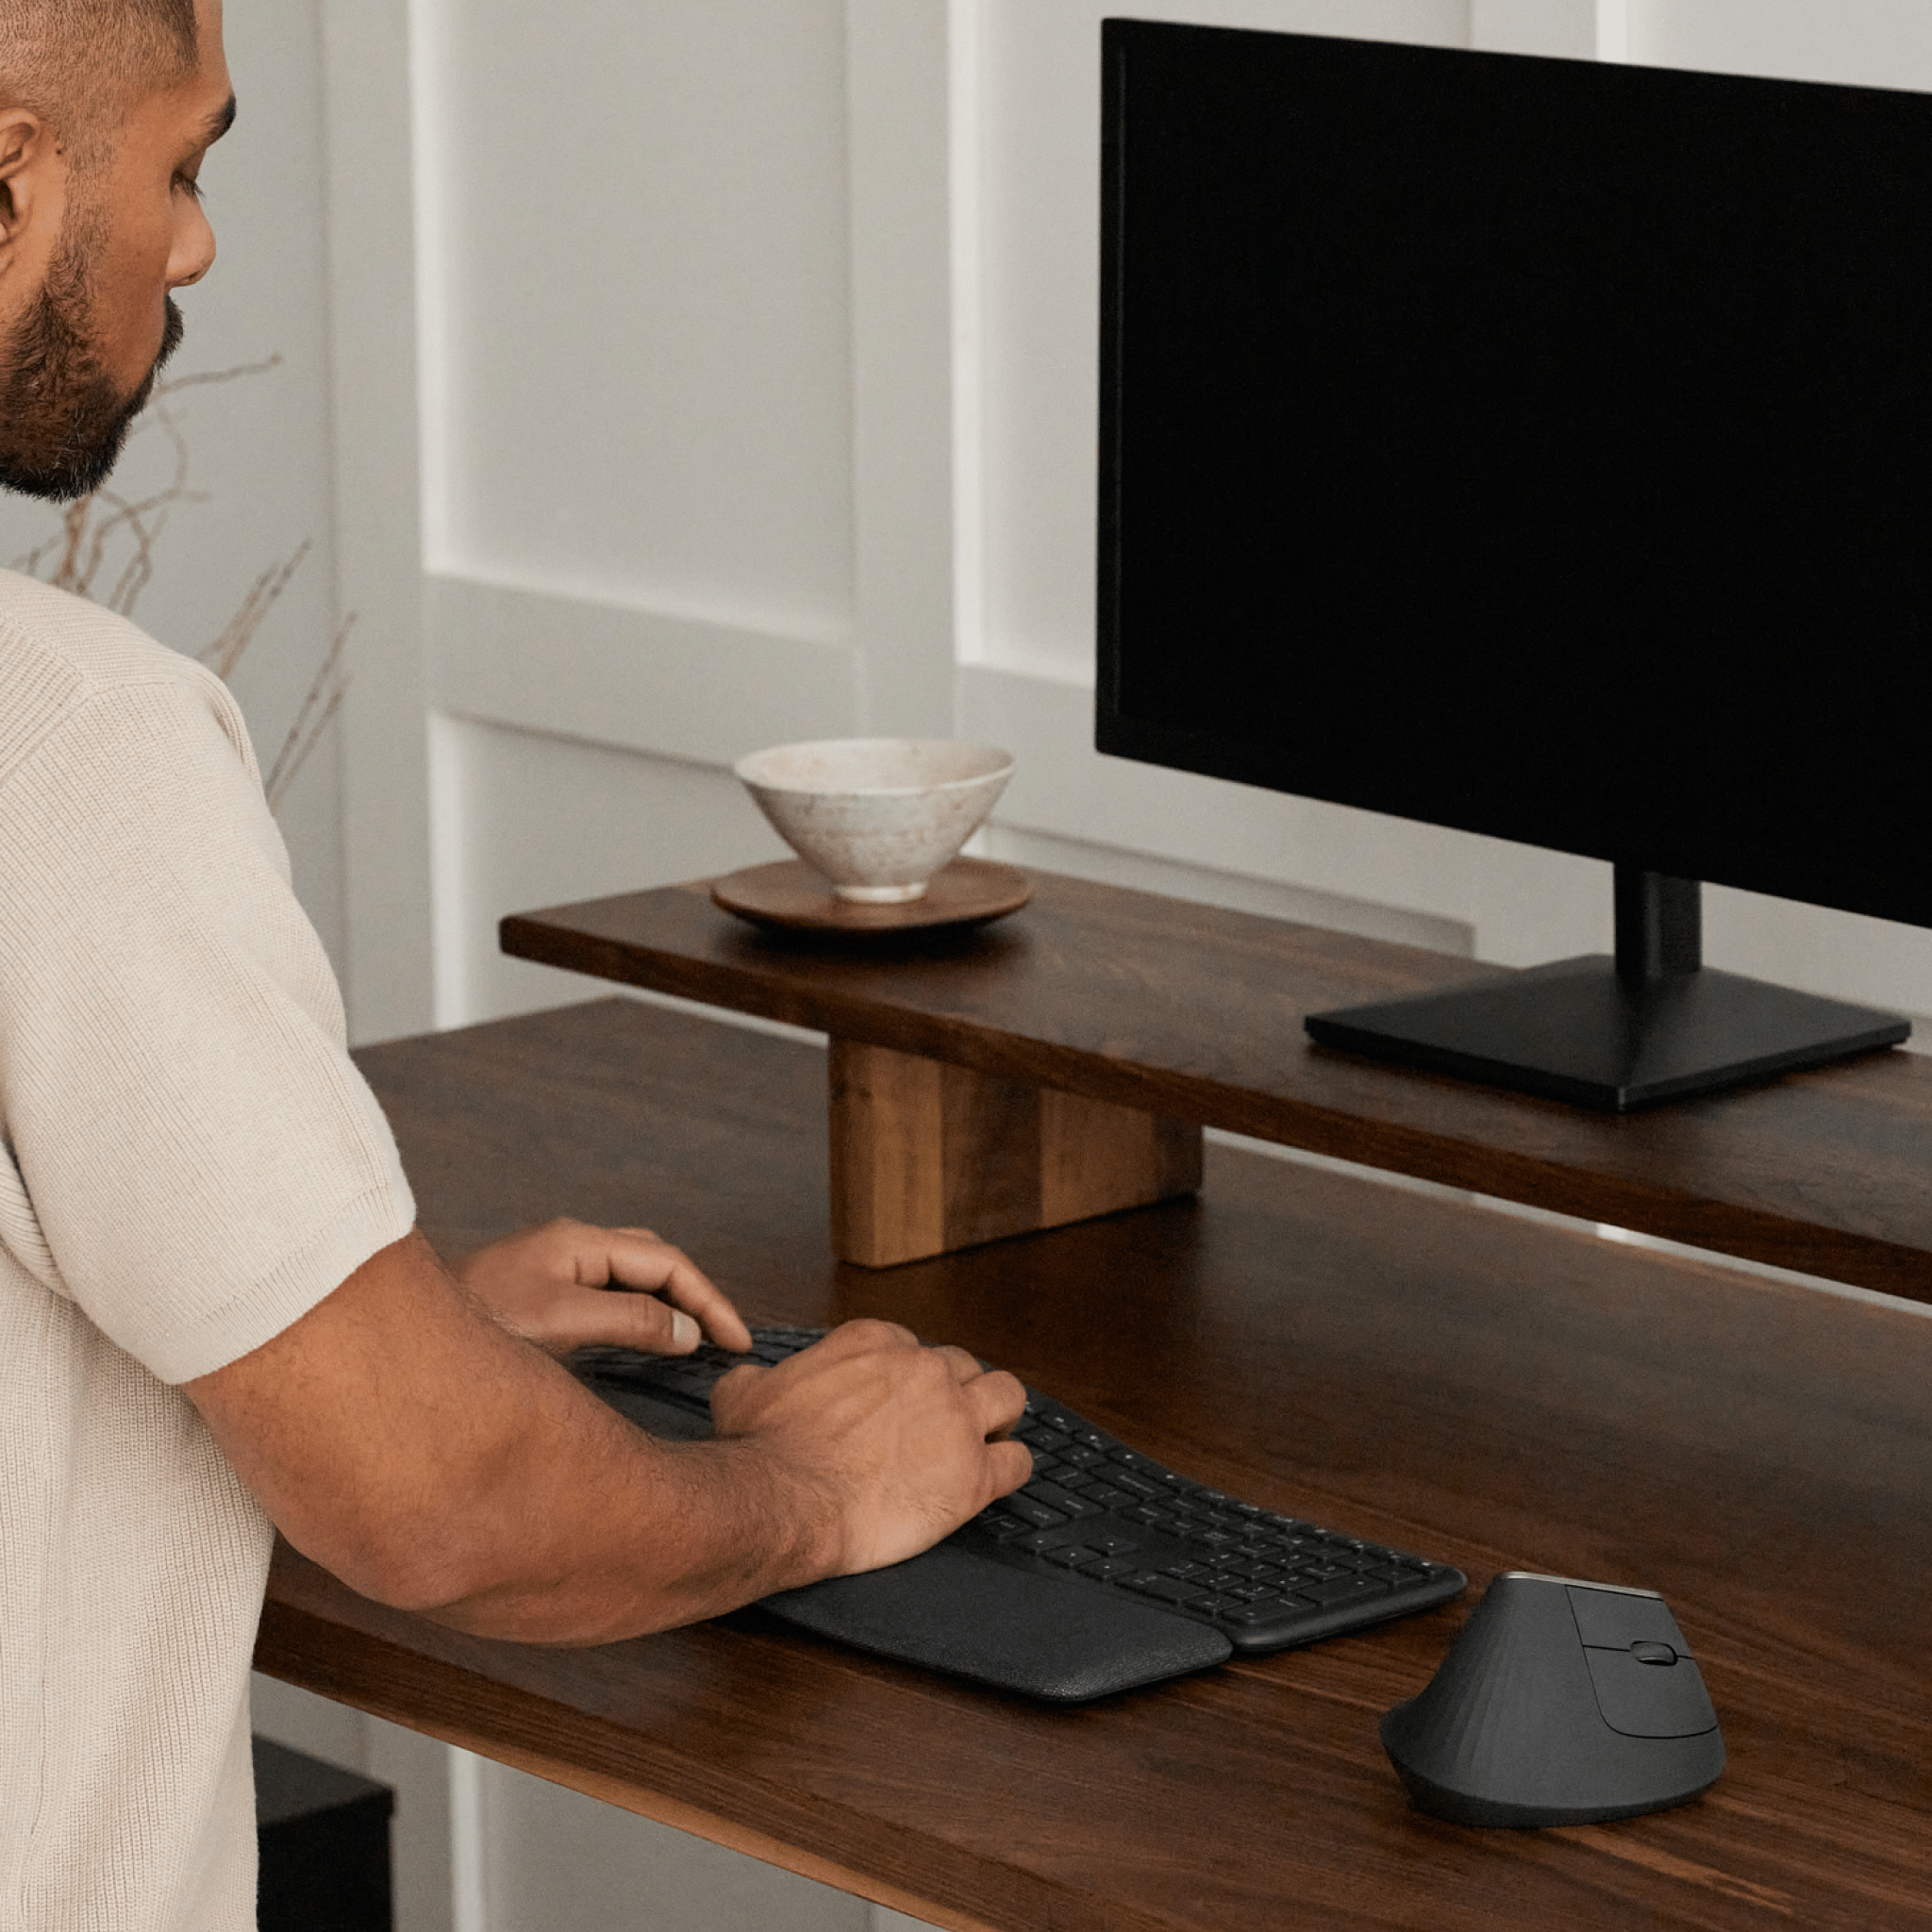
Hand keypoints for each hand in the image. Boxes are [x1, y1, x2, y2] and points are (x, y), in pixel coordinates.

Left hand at [451, 1218, 752, 1357]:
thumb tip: (687, 1331)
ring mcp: (552, 1268)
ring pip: (631, 1277)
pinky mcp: (538, 1295)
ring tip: (695, 1344)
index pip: (667, 1262)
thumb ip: (628, 1321)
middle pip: (654, 1261)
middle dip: (696, 1296)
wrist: (395, 1345)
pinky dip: (640, 1314)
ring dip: (669, 1304)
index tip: (737, 1341)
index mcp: (578, 1242)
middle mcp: (569, 1246)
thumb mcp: (559, 1324)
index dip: (709, 1301)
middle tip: (724, 1343)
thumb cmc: (472, 1327)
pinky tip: (642, 1342)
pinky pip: (608, 1295)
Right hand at [709, 1319, 1031, 1575]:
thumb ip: (759, 1376)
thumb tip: (753, 1379)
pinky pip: (1018, 1462)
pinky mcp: (974, 1475)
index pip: (910, 1347)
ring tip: (985, 1438)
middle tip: (936, 1424)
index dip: (905, 1378)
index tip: (896, 1402)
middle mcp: (923, 1369)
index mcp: (874, 1343)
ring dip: (998, 1415)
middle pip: (961, 1367)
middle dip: (952, 1392)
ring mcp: (955, 1419)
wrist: (785, 1500)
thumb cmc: (765, 1450)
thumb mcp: (743, 1392)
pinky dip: (1010, 1469)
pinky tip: (995, 1479)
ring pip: (1007, 1396)